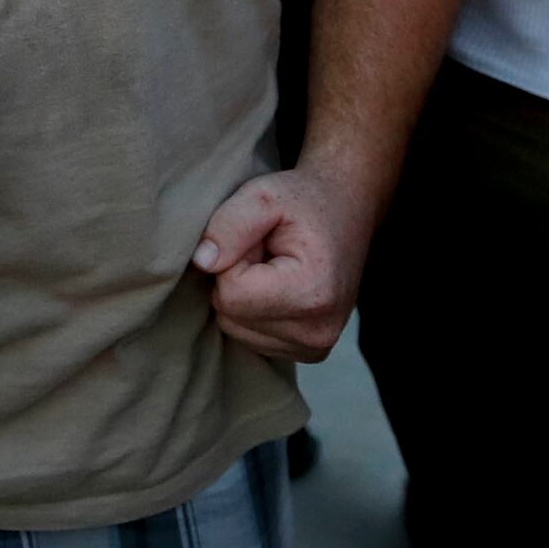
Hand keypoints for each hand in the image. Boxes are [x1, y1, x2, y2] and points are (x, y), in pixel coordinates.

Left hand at [190, 163, 378, 361]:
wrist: (346, 210)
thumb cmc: (303, 200)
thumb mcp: (263, 195)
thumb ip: (229, 226)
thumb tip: (202, 262)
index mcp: (312, 293)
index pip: (231, 294)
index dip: (233, 259)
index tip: (259, 239)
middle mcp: (317, 331)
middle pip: (231, 315)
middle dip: (237, 278)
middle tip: (266, 251)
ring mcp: (314, 347)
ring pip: (235, 328)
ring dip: (244, 294)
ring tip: (273, 266)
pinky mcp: (307, 351)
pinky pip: (249, 336)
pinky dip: (254, 310)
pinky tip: (278, 286)